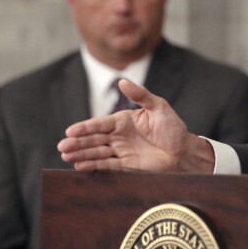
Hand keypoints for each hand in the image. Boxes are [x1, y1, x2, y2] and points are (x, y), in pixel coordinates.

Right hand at [58, 79, 214, 172]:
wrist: (184, 152)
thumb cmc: (173, 128)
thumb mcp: (159, 107)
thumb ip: (141, 95)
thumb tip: (122, 81)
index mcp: (124, 120)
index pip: (100, 124)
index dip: (85, 128)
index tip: (70, 131)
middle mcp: (120, 135)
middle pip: (94, 139)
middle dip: (78, 143)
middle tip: (62, 146)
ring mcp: (122, 150)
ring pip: (97, 152)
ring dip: (82, 154)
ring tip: (66, 157)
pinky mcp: (127, 165)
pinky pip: (107, 165)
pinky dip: (94, 166)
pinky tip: (80, 167)